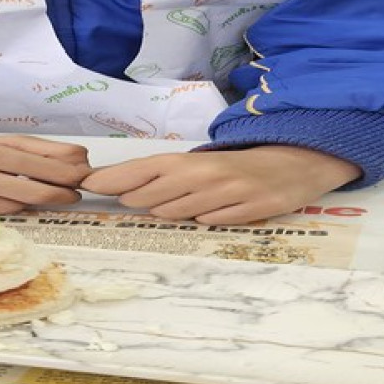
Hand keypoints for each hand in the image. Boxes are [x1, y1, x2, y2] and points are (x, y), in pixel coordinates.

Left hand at [81, 145, 361, 224]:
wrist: (295, 162)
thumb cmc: (238, 164)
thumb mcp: (201, 164)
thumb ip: (167, 176)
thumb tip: (124, 190)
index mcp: (191, 160)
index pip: (142, 169)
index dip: (113, 178)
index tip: (88, 184)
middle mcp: (205, 175)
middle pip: (151, 196)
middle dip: (137, 200)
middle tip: (133, 200)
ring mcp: (227, 193)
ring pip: (177, 213)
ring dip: (169, 212)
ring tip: (182, 202)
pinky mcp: (249, 210)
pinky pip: (211, 222)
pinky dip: (204, 219)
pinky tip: (212, 211)